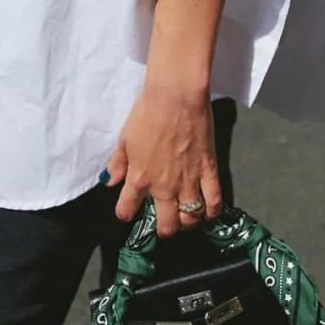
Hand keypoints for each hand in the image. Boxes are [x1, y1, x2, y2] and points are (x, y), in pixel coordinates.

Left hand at [105, 83, 223, 237]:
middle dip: (165, 229)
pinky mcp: (209, 170)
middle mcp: (164, 187)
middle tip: (165, 221)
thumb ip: (118, 163)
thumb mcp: (125, 137)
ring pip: (190, 217)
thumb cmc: (147, 111)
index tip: (128, 210)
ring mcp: (188, 181)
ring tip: (186, 215)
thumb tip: (110, 182)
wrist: (176, 95)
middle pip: (167, 225)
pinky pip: (214, 200)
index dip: (126, 212)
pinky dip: (212, 211)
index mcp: (140, 178)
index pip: (127, 210)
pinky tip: (209, 212)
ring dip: (188, 221)